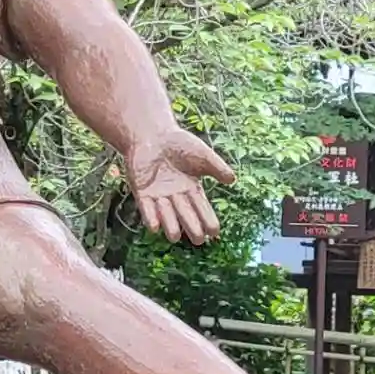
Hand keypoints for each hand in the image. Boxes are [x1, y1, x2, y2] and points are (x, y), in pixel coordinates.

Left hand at [128, 127, 234, 244]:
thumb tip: (232, 179)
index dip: (208, 219)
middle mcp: (175, 196)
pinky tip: (154, 227)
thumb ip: (217, 167)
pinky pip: (146, 207)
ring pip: (166, 213)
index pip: (201, 207)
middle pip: (185, 213)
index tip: (215, 232)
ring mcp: (158, 195)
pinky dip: (150, 217)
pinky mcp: (142, 191)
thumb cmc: (179, 143)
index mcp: (191, 188)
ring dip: (170, 224)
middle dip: (191, 226)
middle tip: (199, 240)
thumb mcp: (203, 154)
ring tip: (175, 236)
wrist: (152, 134)